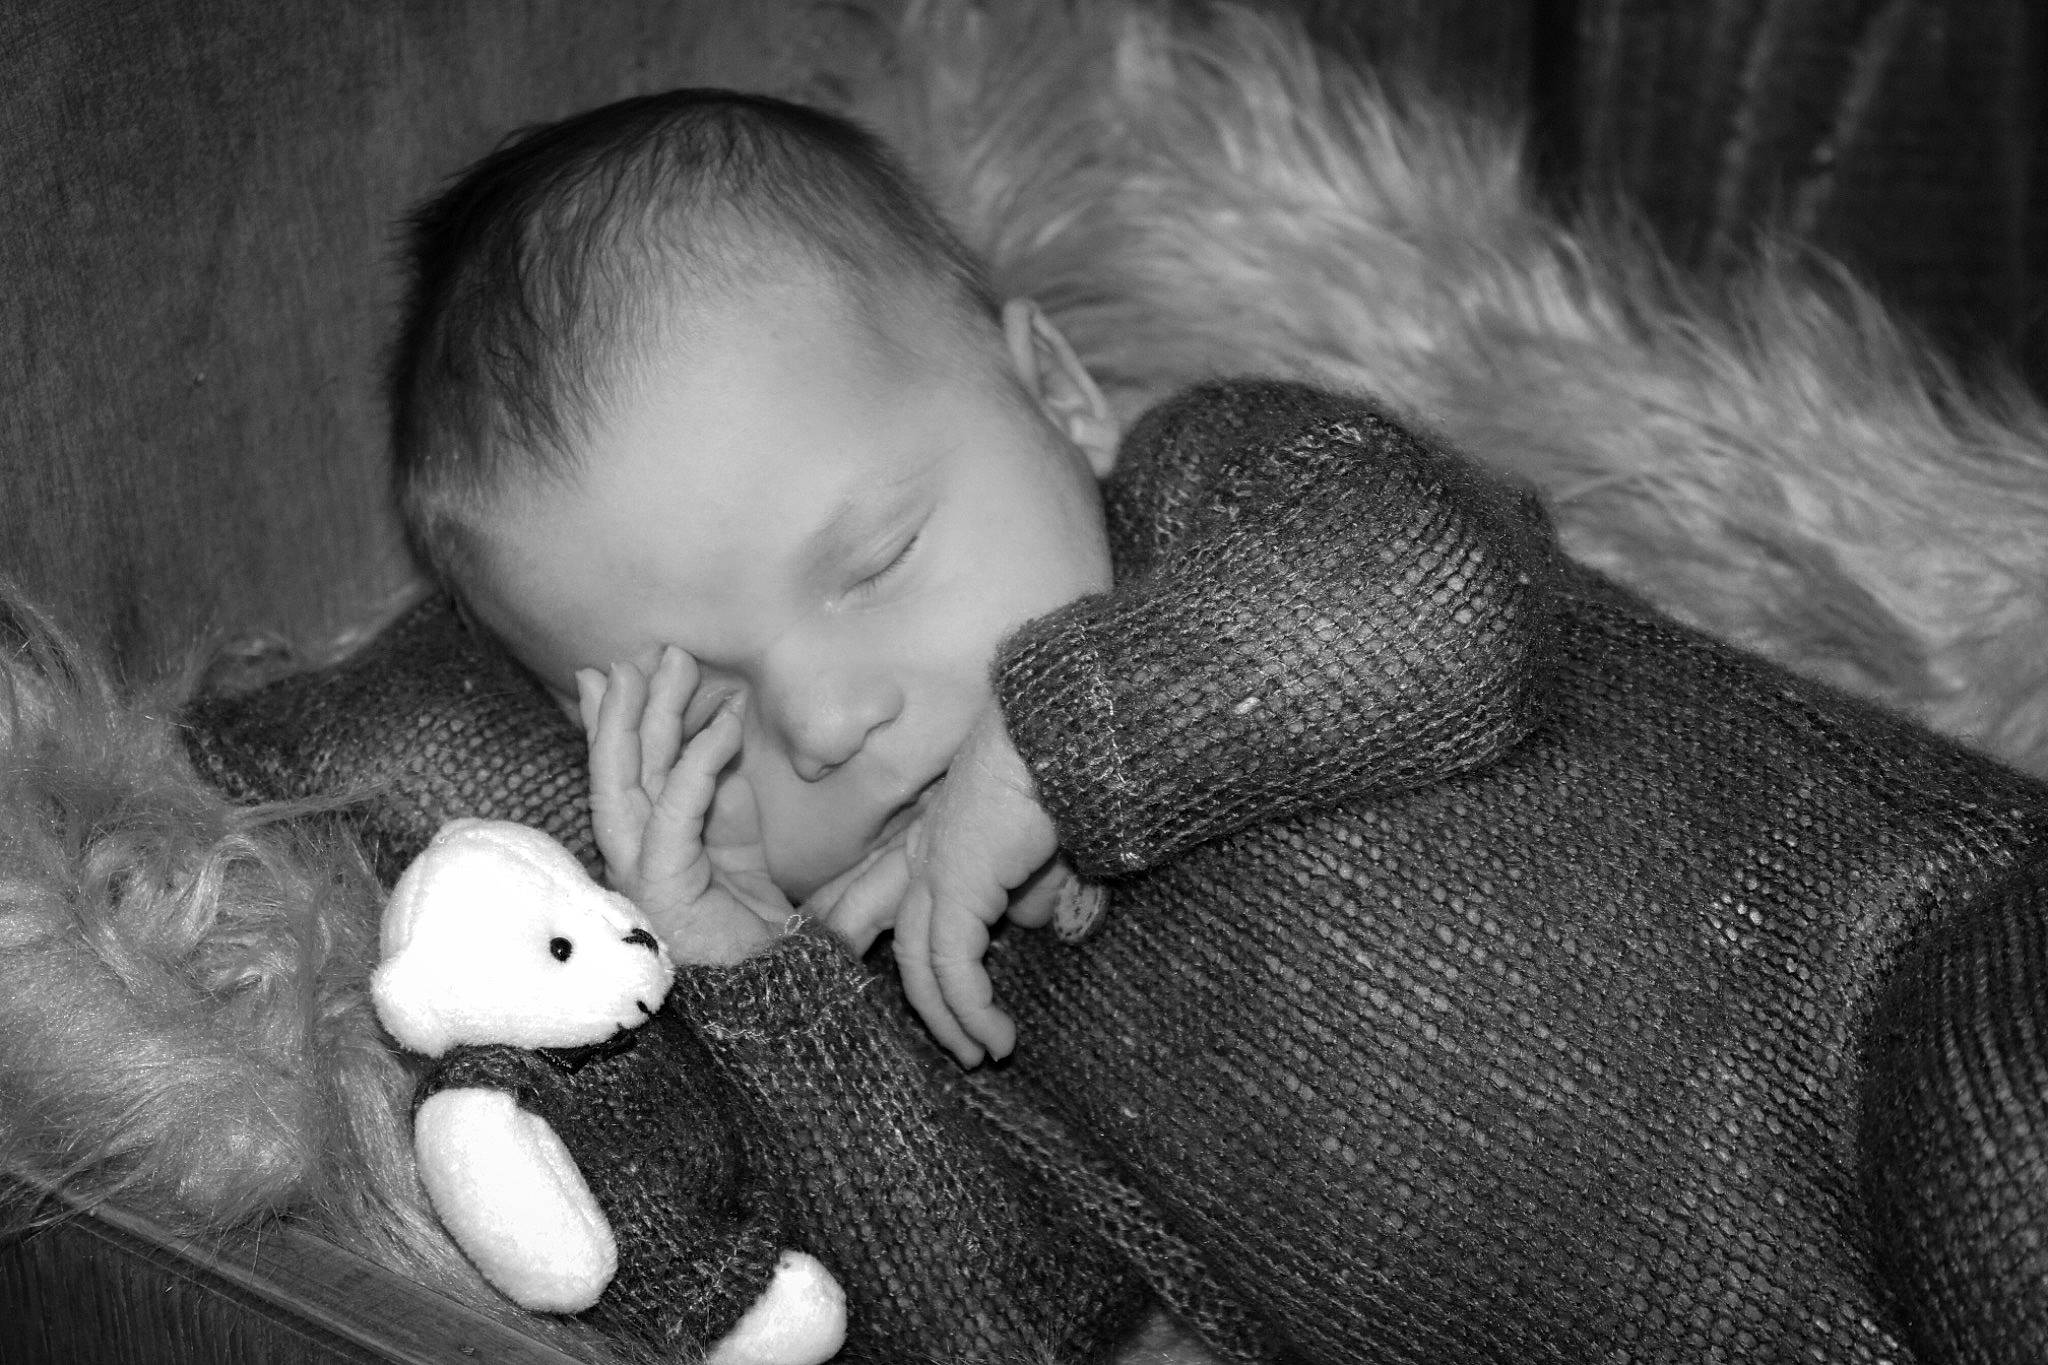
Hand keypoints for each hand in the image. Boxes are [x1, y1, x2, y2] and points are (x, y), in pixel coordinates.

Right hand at [580, 647, 788, 962]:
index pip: (622, 777)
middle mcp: (633, 861)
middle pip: (618, 771)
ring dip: (652, 718)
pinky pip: (678, 811)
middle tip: (645, 653)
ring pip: (632, 781)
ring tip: (669, 666)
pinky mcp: (666, 888)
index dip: (617, 724)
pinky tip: (724, 724)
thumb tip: (717, 733)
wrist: (777, 999)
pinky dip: (701, 762)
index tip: (617, 673)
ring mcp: (642, 876)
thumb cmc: (759, 932)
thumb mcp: (741, 847)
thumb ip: (722, 796)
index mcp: (647, 851)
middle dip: (628, 707)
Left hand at [892, 706, 1059, 1065]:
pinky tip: (996, 1036)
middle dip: (880, 978)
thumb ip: (1027, 885)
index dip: (857, 922)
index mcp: (935, 835)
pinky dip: (972, 1009)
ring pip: (918, 962)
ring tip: (981, 1053)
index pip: (876, 885)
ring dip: (950, 1017)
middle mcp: (921, 852)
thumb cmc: (1057, 778)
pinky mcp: (958, 887)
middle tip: (899, 1027)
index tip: (854, 957)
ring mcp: (933, 870)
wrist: (1063, 739)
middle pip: (871, 920)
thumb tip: (1030, 918)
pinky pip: (953, 966)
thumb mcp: (1041, 847)